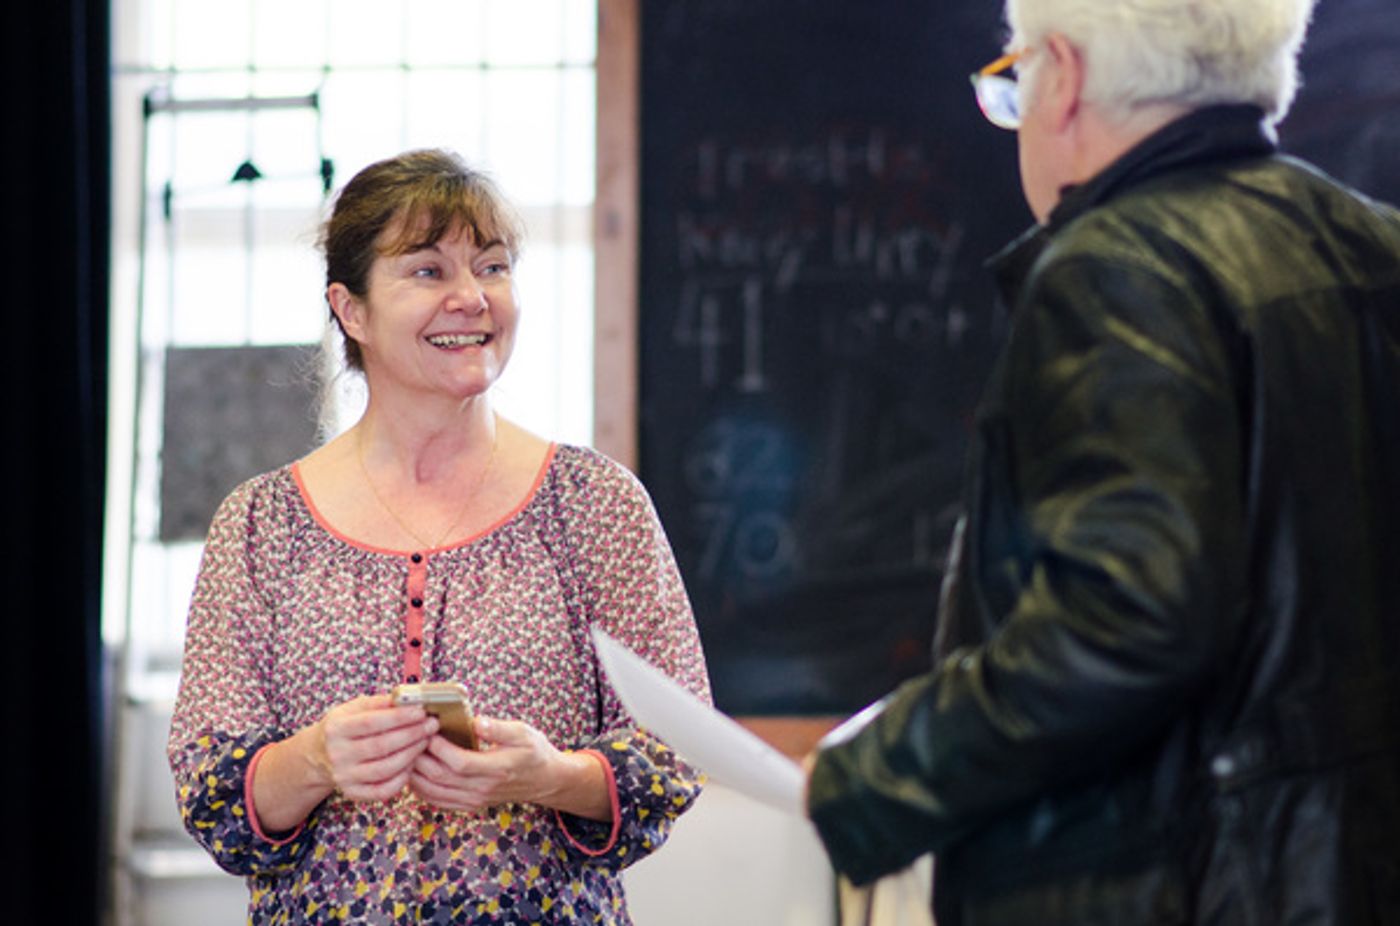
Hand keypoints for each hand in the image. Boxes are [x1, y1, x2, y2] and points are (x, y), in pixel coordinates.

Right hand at [311, 694, 437, 802]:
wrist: (321, 754)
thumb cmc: (346, 726)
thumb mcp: (354, 708)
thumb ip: (380, 703)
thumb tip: (409, 700)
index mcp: (336, 729)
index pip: (371, 722)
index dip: (399, 717)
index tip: (421, 712)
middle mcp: (337, 755)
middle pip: (382, 746)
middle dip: (412, 734)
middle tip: (431, 725)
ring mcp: (344, 777)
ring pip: (386, 769)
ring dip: (412, 754)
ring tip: (425, 740)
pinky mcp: (353, 793)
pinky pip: (384, 789)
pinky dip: (402, 777)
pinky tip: (412, 763)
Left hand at [407, 716, 606, 817]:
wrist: (545, 780)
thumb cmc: (534, 753)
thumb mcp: (524, 733)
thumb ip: (499, 729)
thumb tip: (477, 722)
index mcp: (497, 769)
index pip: (460, 762)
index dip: (440, 748)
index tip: (429, 729)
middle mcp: (484, 789)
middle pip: (441, 778)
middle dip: (421, 757)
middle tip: (412, 737)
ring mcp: (475, 800)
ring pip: (434, 792)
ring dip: (416, 774)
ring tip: (409, 753)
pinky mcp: (470, 805)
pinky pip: (438, 801)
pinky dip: (421, 789)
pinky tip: (415, 773)